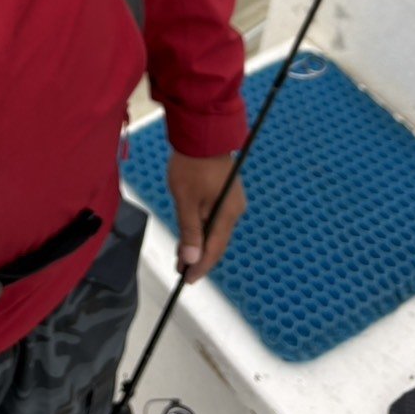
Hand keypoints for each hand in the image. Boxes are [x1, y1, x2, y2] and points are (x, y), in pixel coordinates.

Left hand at [167, 150, 245, 284]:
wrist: (201, 133)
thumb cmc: (191, 164)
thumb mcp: (185, 199)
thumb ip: (189, 231)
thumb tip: (191, 259)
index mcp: (228, 213)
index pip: (215, 249)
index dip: (201, 266)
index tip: (186, 279)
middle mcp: (234, 209)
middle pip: (217, 240)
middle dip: (199, 256)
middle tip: (181, 269)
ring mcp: (231, 200)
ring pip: (215, 229)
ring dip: (199, 242)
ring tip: (181, 255)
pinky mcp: (225, 192)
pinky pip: (214, 216)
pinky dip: (202, 227)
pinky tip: (190, 232)